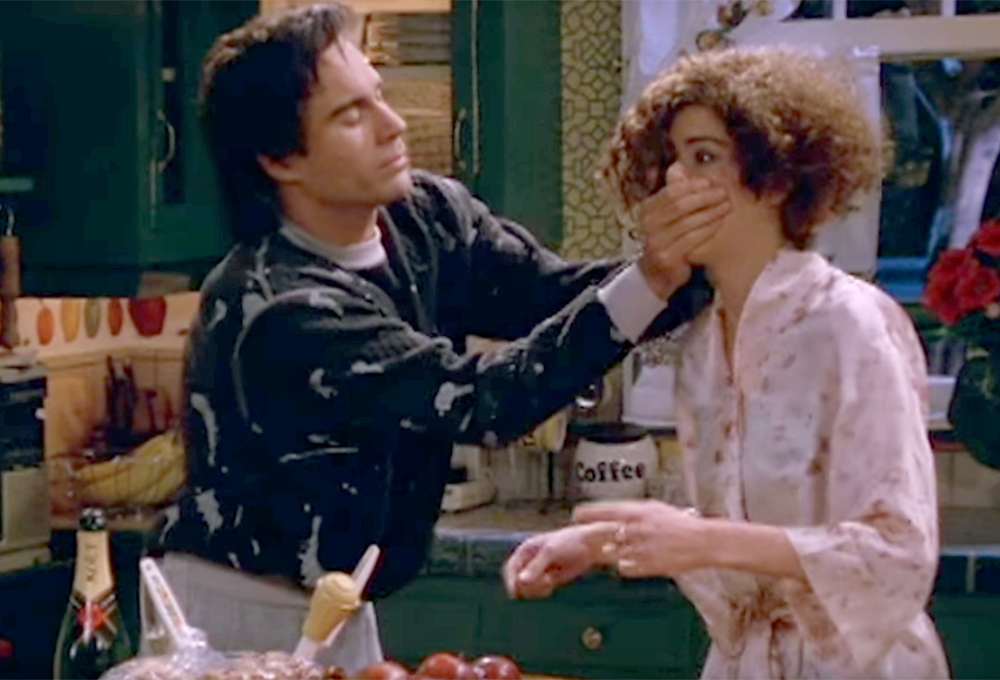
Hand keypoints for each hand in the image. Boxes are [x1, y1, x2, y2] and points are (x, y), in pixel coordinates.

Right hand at [502, 522, 618, 598]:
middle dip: (525, 586)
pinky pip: (537, 592)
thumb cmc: (569, 542)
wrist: (589, 547)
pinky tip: (551, 585)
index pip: (510, 568)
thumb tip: (521, 581)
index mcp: (525, 550)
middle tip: (541, 583)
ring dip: (535, 589)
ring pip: (526, 589)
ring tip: (549, 582)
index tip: (515, 592)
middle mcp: (529, 561)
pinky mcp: (548, 581)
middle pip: (516, 581)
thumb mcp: (551, 551)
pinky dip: (542, 591)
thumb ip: (536, 566)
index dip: (510, 580)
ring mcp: (538, 572)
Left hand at [573, 500, 707, 577]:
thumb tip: (617, 514)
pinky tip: (634, 561)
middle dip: (593, 536)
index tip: (578, 515)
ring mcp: (638, 549)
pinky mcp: (644, 566)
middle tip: (588, 537)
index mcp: (637, 512)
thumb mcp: (655, 509)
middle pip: (601, 534)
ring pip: (610, 552)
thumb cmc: (681, 523)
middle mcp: (634, 529)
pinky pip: (623, 568)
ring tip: (620, 549)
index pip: (603, 511)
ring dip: (610, 551)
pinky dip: (624, 565)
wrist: (701, 541)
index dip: (587, 514)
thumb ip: (634, 512)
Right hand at [636, 165, 729, 298]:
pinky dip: (708, 229)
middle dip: (705, 197)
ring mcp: (656, 242)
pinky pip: (692, 239)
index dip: (693, 185)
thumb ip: (672, 191)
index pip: (671, 191)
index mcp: (647, 210)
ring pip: (688, 222)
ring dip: (710, 212)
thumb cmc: (667, 238)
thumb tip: (678, 166)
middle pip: (680, 205)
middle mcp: (647, 225)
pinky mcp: (667, 257)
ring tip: (727, 205)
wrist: (656, 273)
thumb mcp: (665, 213)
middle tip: (724, 193)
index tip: (711, 182)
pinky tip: (720, 222)